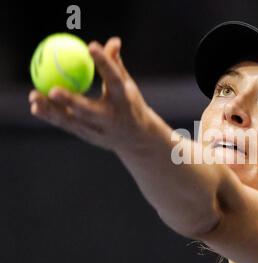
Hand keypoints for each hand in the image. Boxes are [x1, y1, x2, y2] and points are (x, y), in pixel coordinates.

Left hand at [28, 37, 152, 151]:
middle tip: (53, 89)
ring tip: (34, 96)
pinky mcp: (89, 137)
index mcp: (124, 101)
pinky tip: (36, 107)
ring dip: (52, 109)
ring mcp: (99, 130)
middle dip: (71, 101)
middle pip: (89, 110)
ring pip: (72, 120)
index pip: (115, 79)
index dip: (104, 63)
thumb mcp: (128, 86)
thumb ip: (116, 65)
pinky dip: (51, 116)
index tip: (91, 46)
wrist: (137, 139)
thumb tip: (113, 41)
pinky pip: (67, 125)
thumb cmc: (130, 104)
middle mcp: (111, 117)